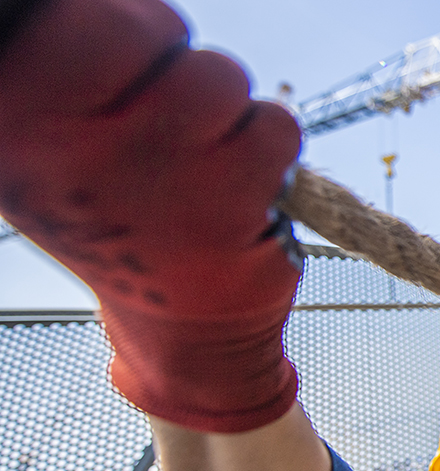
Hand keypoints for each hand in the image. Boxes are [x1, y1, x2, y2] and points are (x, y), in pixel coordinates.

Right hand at [0, 0, 301, 431]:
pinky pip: (276, 127)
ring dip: (229, 116)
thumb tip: (129, 15)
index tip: (137, 73)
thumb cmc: (129, 228)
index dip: (131, 35)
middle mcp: (82, 146)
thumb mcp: (69, 147)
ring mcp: (163, 176)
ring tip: (205, 173)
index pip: (88, 20)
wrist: (180, 333)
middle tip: (172, 133)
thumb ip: (87, 69)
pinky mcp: (232, 205)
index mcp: (25, 121)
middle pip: (162, 33)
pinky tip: (242, 197)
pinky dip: (274, 153)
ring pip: (224, 78)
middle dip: (180, 73)